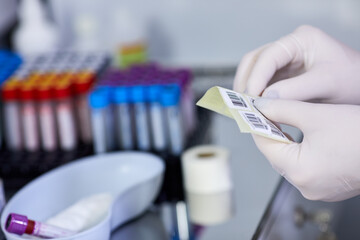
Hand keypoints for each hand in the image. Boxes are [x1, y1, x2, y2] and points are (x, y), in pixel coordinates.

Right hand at [234, 25, 359, 103]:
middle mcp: (289, 48)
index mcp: (301, 40)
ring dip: (248, 89)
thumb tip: (265, 98)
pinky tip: (255, 107)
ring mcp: (284, 61)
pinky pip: (262, 83)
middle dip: (246, 81)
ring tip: (247, 108)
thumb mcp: (326, 84)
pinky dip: (256, 95)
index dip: (256, 76)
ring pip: (255, 71)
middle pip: (255, 60)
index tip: (251, 96)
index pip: (269, 55)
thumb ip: (295, 90)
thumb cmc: (352, 80)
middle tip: (243, 104)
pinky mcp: (282, 76)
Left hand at [253, 97, 359, 201]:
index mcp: (299, 170)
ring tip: (282, 119)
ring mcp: (317, 189)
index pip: (264, 144)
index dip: (256, 124)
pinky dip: (299, 151)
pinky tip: (301, 135)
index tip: (251, 109)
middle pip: (275, 153)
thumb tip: (259, 105)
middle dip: (270, 131)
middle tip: (265, 111)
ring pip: (289, 160)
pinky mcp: (327, 187)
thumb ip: (282, 108)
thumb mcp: (316, 115)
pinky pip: (304, 166)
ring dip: (284, 141)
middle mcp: (305, 185)